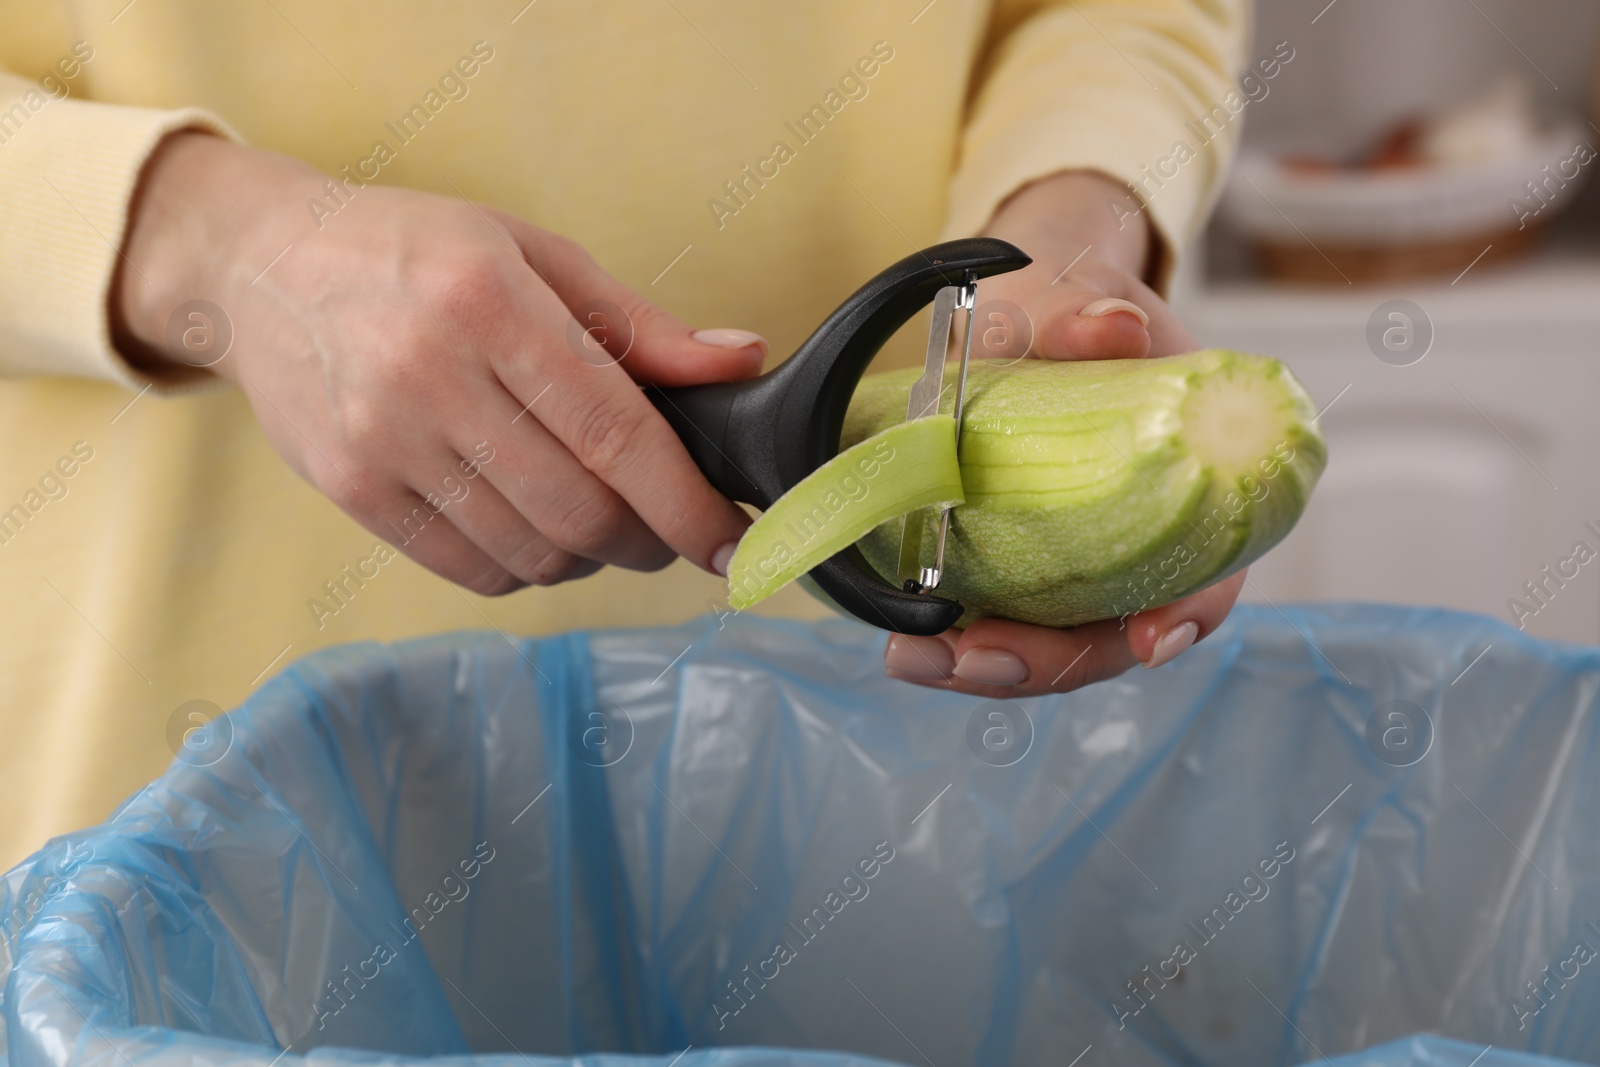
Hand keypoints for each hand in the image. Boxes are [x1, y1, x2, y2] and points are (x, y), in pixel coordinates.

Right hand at [113, 133, 765, 593]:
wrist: (263, 266)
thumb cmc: (414, 251)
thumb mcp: (532, 254)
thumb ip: (639, 324)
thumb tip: (741, 361)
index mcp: (489, 301)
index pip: (616, 433)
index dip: (687, 504)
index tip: (735, 545)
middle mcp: (429, 374)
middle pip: (580, 511)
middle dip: (651, 540)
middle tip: (673, 531)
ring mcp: (381, 441)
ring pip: (530, 553)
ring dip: (592, 558)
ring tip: (603, 523)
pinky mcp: (350, 490)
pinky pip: (471, 570)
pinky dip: (528, 569)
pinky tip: (538, 532)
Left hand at [883, 171, 1244, 696]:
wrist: (1035, 311)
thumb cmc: (1075, 310)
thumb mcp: (1079, 298)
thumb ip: (1087, 311)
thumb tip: (1113, 328)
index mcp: (1195, 497)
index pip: (1209, 581)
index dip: (1186, 617)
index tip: (1148, 638)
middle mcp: (1142, 552)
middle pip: (1113, 640)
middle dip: (1044, 662)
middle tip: (967, 657)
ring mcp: (1081, 569)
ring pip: (1051, 647)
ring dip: (986, 666)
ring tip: (915, 657)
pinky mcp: (1023, 571)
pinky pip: (1001, 624)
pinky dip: (959, 641)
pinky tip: (911, 643)